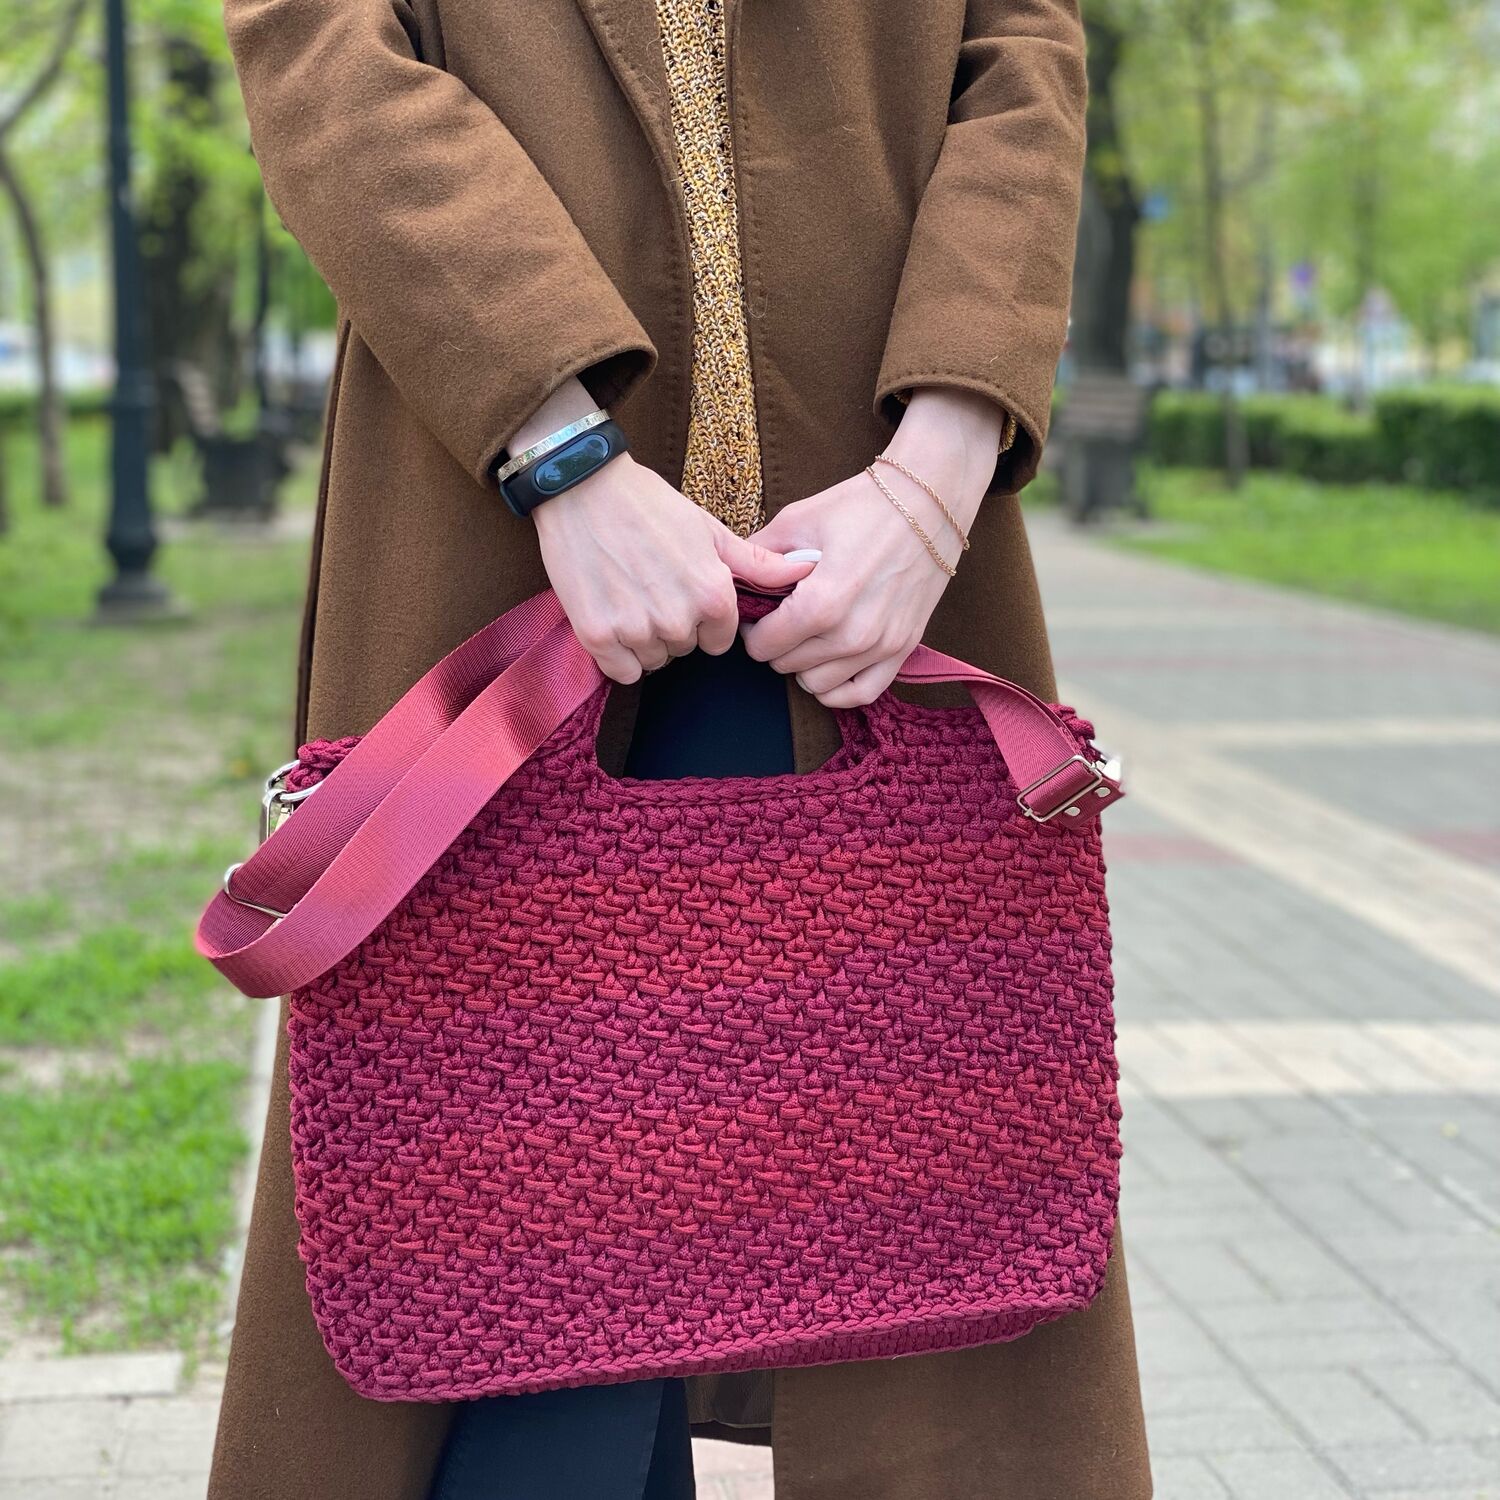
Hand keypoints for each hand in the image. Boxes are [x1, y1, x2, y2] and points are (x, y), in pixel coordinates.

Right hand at [509, 376, 815, 682]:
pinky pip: (622, 671)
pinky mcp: (598, 636)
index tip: (682, 592)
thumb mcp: (709, 530)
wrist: (581, 488)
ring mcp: (636, 629)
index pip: (720, 641)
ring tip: (628, 594)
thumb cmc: (648, 504)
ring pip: (654, 660)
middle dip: (673, 625)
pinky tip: (611, 616)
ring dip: (644, 639)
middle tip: (650, 585)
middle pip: (685, 649)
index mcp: (713, 595)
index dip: (703, 620)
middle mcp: (678, 618)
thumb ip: (757, 563)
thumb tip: (807, 570)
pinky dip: (617, 654)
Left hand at [738, 386, 1007, 706]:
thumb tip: (732, 580)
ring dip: (804, 665)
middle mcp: (852, 635)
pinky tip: (828, 665)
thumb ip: (758, 556)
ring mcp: (882, 646)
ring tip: (808, 635)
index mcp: (822, 604)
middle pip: (786, 666)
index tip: (760, 612)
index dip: (752, 630)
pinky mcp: (904, 648)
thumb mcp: (798, 520)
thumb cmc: (861, 505)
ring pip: (818, 685)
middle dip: (777, 644)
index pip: (763, 646)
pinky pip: (861, 694)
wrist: (927, 501)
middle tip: (784, 618)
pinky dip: (838, 689)